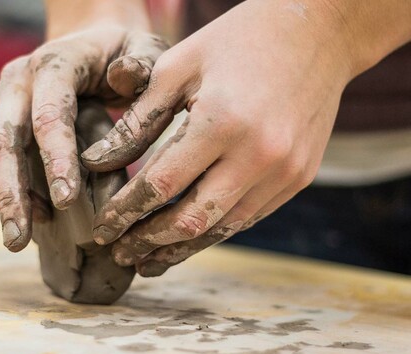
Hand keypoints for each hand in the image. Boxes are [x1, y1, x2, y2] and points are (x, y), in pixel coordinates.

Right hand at [0, 26, 167, 251]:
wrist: (86, 44)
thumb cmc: (121, 54)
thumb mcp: (145, 49)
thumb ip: (142, 64)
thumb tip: (122, 78)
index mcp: (55, 64)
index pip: (50, 115)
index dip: (56, 160)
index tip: (66, 203)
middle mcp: (16, 81)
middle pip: (1, 141)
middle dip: (11, 195)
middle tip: (18, 241)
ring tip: (27, 230)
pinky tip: (17, 208)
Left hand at [82, 0, 356, 276]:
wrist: (318, 32)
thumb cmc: (237, 42)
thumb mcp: (178, 67)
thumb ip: (137, 120)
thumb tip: (96, 162)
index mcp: (222, 121)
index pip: (160, 184)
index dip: (125, 212)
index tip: (100, 229)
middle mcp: (259, 155)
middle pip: (191, 219)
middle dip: (148, 242)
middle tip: (118, 253)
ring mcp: (285, 171)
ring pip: (222, 228)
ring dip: (180, 249)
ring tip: (147, 261)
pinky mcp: (299, 178)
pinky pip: (248, 217)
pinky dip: (213, 231)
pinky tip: (188, 237)